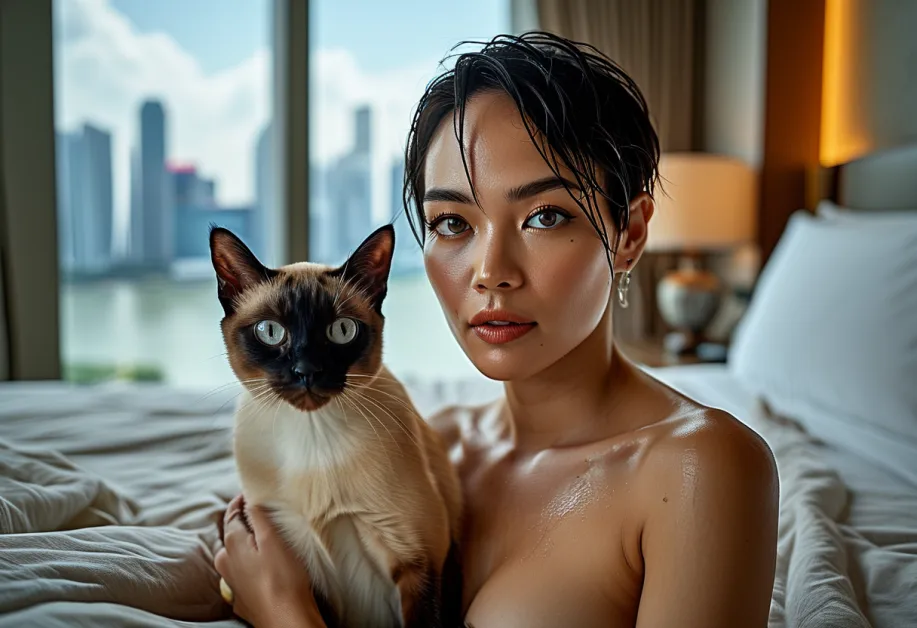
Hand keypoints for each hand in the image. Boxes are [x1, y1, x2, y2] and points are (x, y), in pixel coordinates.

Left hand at [215, 495, 322, 627]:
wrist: (285, 619)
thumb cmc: (282, 579)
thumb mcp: (273, 539)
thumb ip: (259, 517)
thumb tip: (250, 500)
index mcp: (232, 544)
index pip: (231, 514)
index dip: (241, 501)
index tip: (251, 492)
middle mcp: (226, 562)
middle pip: (232, 534)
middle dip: (244, 523)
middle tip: (261, 513)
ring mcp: (232, 582)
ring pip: (236, 555)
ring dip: (247, 545)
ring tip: (265, 539)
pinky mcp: (242, 597)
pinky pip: (243, 573)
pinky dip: (251, 564)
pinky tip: (265, 567)